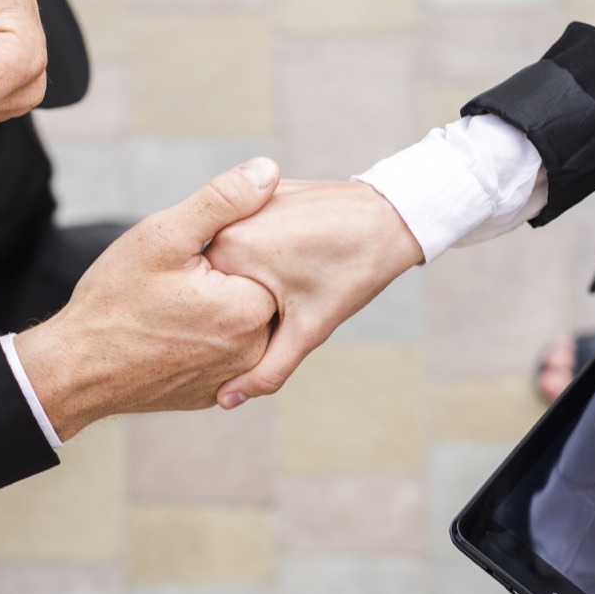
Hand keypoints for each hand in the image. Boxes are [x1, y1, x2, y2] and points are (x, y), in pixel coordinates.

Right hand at [13, 158, 282, 440]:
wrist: (76, 369)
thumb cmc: (114, 300)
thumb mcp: (164, 236)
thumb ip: (222, 201)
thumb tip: (269, 168)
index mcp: (251, 307)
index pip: (272, 258)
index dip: (238, 243)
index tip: (204, 247)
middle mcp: (255, 350)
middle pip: (261, 291)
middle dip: (232, 275)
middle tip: (187, 274)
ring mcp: (236, 376)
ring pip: (245, 323)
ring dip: (224, 305)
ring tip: (181, 297)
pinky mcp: (216, 391)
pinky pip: (225, 352)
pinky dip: (209, 336)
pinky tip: (178, 324)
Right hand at [204, 180, 424, 406]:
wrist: (391, 218)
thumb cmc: (352, 273)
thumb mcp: (308, 328)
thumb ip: (266, 368)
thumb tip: (226, 400)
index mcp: (229, 251)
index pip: (203, 300)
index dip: (222, 323)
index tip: (247, 331)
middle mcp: (228, 221)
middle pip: (216, 278)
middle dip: (239, 299)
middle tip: (281, 305)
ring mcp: (245, 203)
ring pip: (232, 254)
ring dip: (249, 273)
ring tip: (291, 282)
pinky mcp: (263, 192)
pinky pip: (250, 229)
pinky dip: (263, 249)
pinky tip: (296, 258)